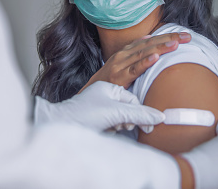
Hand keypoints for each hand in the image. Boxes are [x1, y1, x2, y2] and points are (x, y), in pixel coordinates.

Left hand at [34, 81, 164, 132]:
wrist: (57, 126)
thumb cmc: (83, 115)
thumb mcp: (115, 113)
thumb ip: (139, 114)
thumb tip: (159, 117)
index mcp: (109, 86)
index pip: (133, 99)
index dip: (140, 113)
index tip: (146, 126)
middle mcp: (103, 94)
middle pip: (127, 108)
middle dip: (127, 120)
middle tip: (123, 126)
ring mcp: (97, 106)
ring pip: (119, 118)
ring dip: (118, 125)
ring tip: (110, 128)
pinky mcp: (93, 119)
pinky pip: (110, 125)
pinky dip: (110, 130)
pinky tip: (104, 131)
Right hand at [79, 32, 191, 91]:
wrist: (89, 93)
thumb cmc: (109, 80)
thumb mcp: (123, 64)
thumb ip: (136, 53)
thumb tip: (149, 39)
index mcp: (127, 51)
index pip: (151, 40)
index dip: (168, 36)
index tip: (185, 36)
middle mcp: (124, 55)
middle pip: (150, 44)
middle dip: (170, 39)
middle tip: (187, 37)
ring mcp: (120, 65)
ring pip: (144, 54)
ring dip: (161, 47)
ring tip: (176, 44)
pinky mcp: (118, 78)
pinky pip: (134, 69)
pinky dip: (145, 62)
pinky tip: (155, 58)